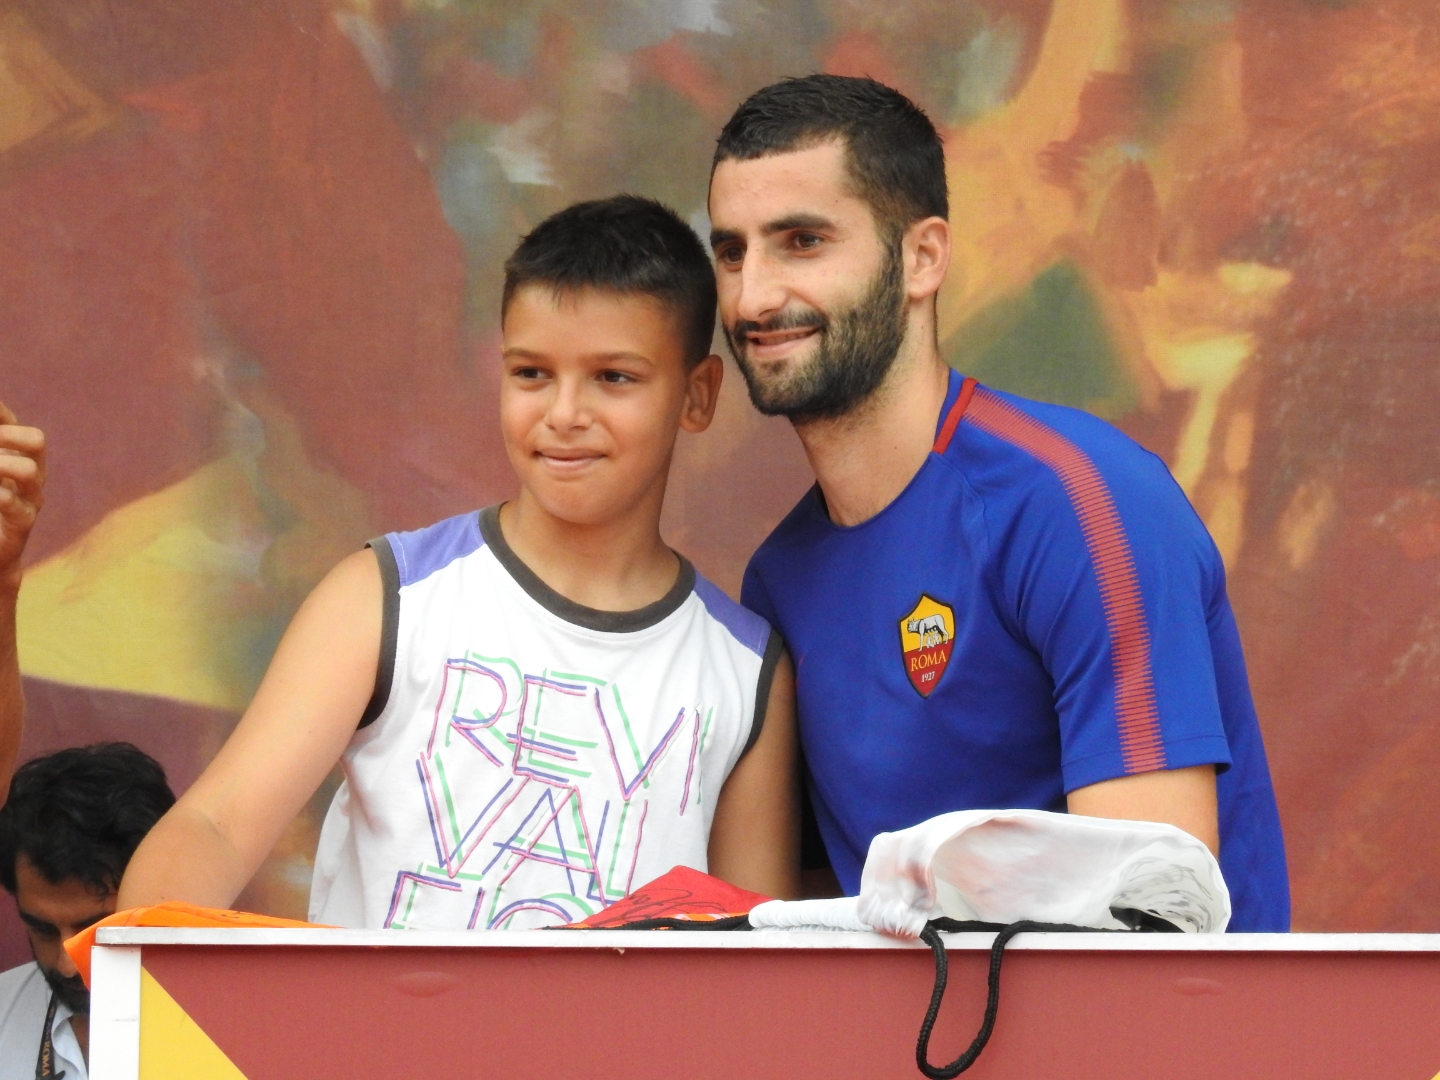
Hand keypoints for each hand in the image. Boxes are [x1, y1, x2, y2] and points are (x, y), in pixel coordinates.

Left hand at [0, 400, 45, 590]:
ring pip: (29, 471)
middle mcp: (32, 477)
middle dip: (7, 434)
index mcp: (20, 460)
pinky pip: (14, 505)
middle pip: (36, 441)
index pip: (16, 426)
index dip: (0, 416)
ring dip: (1, 465)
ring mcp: (31, 501)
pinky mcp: (22, 525)